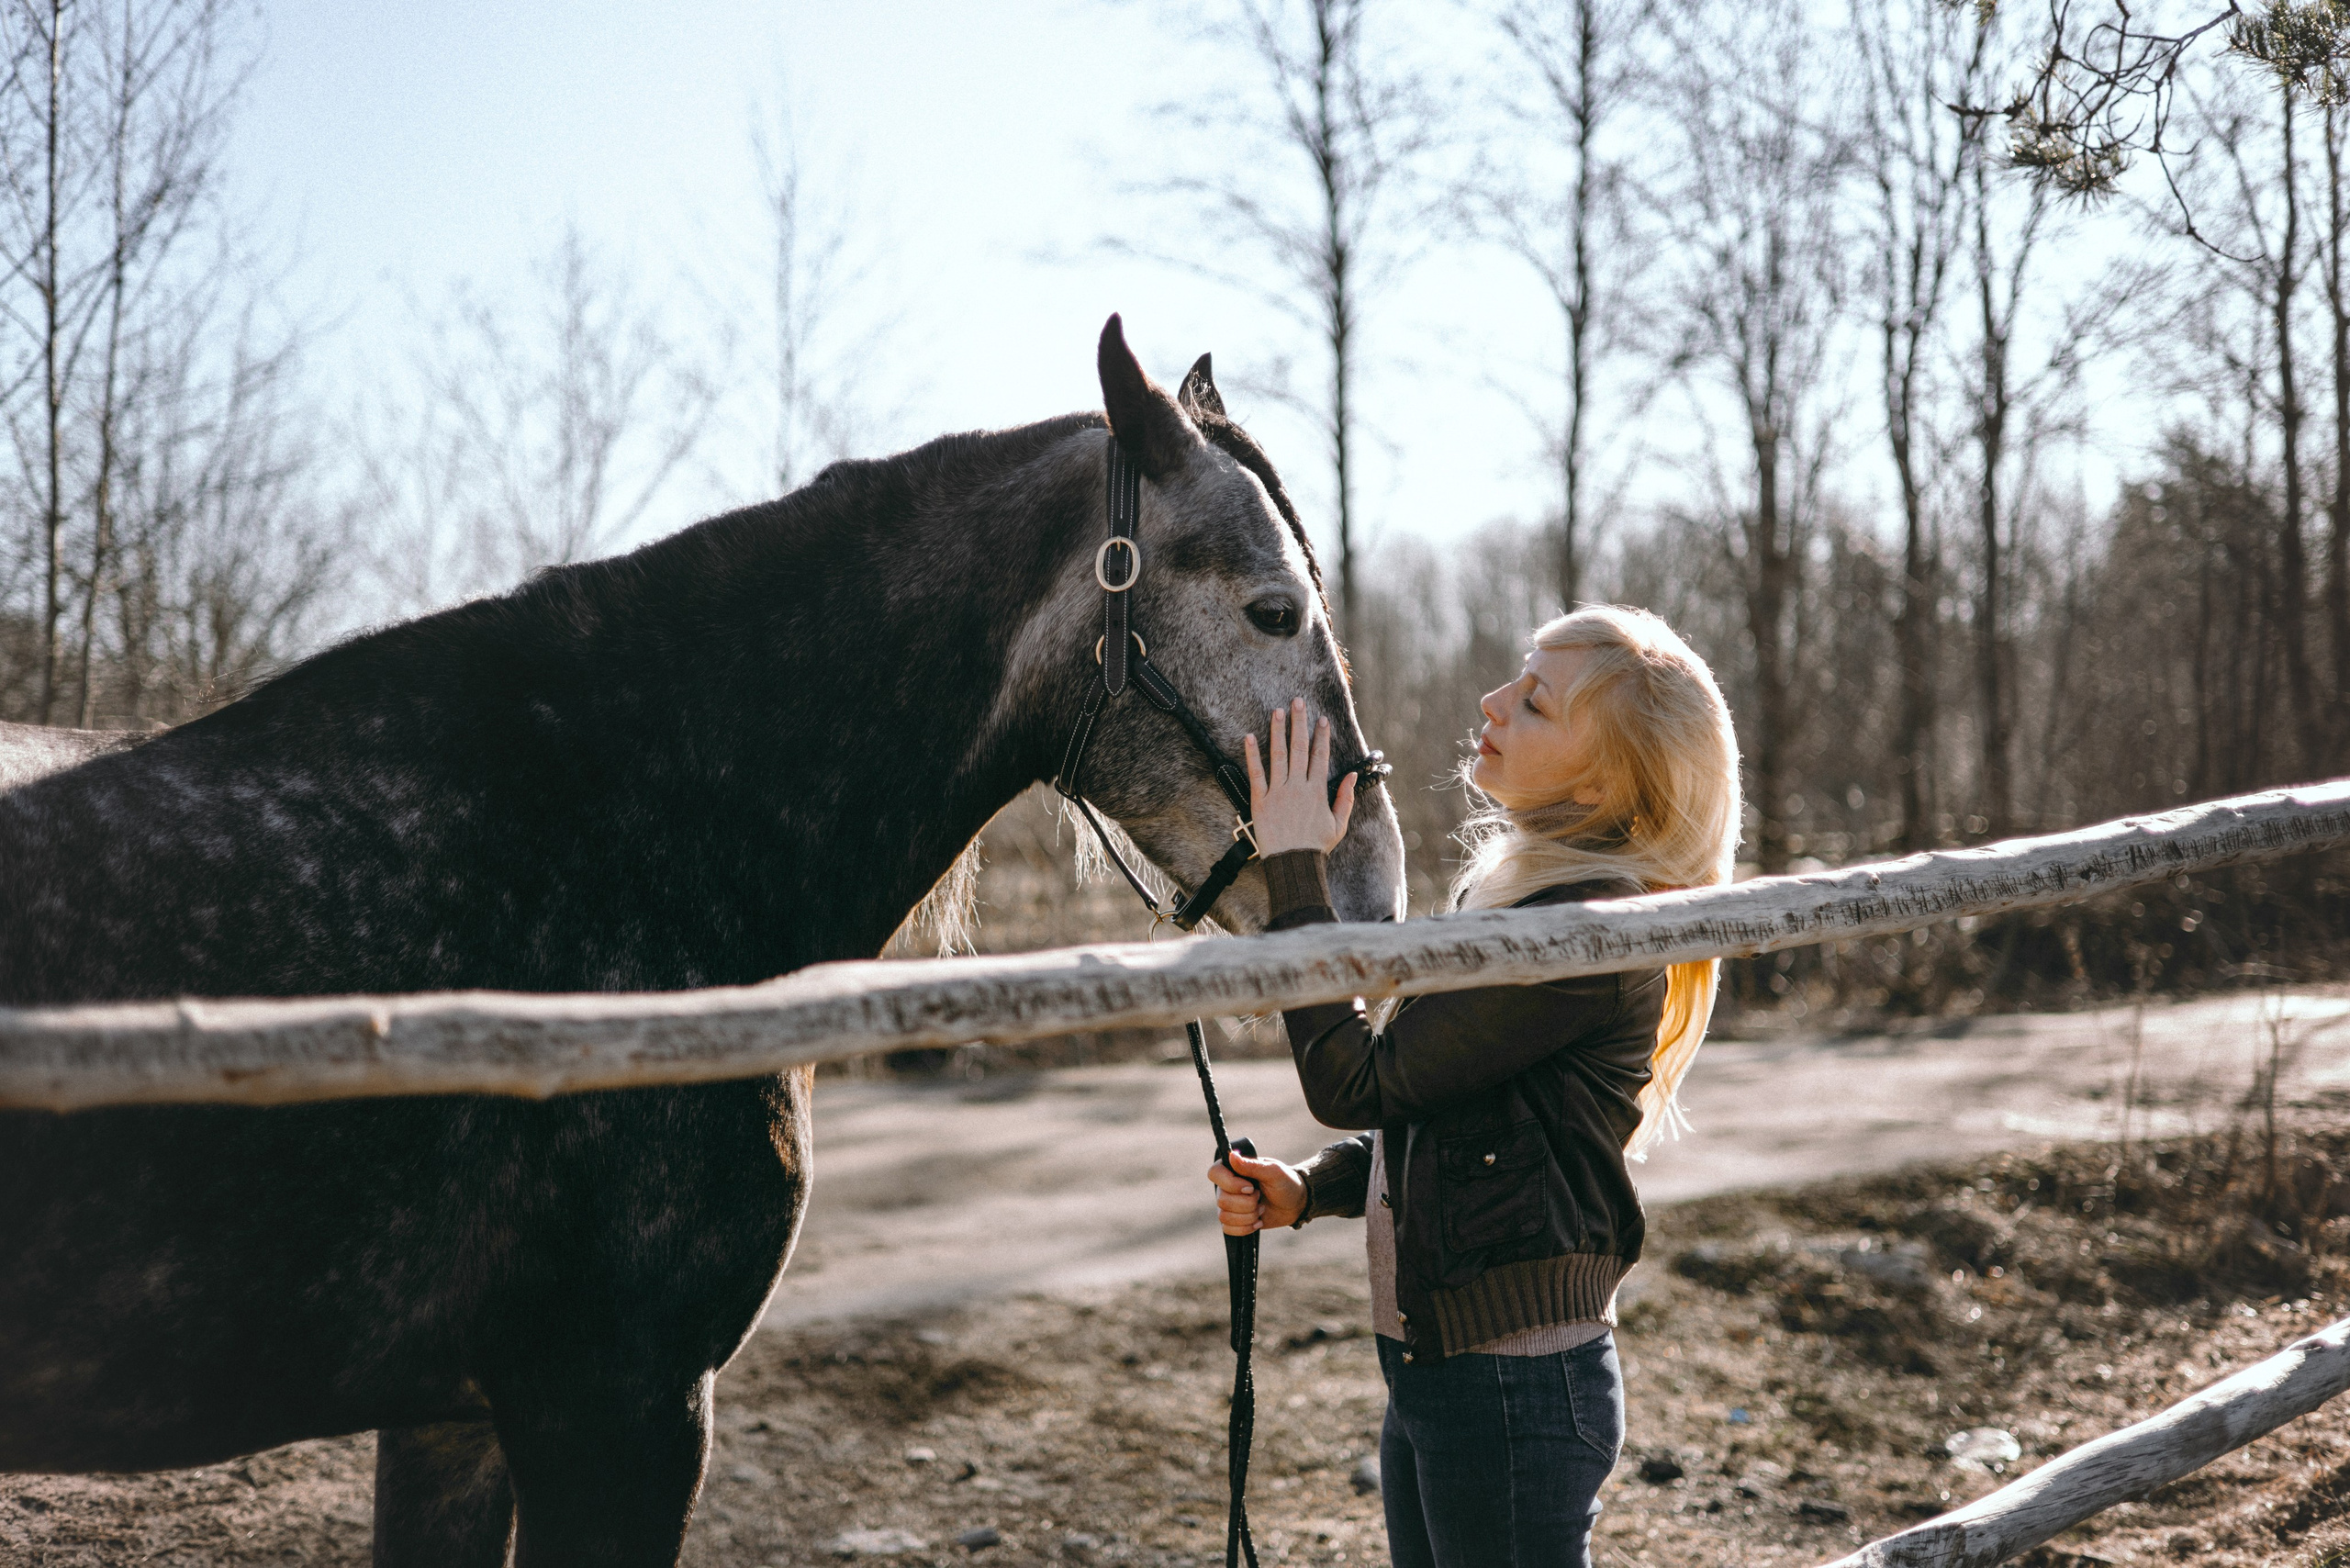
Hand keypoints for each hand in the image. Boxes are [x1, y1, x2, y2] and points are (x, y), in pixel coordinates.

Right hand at [1208, 1150, 1307, 1234]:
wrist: (1295, 1204)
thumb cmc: (1286, 1183)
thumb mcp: (1274, 1172)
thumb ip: (1252, 1166)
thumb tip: (1232, 1156)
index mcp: (1234, 1169)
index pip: (1214, 1174)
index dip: (1231, 1184)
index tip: (1251, 1187)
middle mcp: (1227, 1186)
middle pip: (1222, 1200)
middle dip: (1247, 1203)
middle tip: (1260, 1196)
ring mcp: (1229, 1204)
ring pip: (1224, 1217)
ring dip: (1248, 1216)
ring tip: (1261, 1209)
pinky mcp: (1234, 1221)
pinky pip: (1228, 1230)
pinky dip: (1246, 1228)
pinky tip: (1257, 1222)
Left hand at [1242, 698, 1357, 857]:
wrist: (1293, 864)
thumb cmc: (1316, 846)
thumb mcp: (1339, 824)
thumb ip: (1346, 798)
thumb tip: (1353, 776)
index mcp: (1317, 791)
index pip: (1320, 756)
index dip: (1321, 736)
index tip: (1321, 719)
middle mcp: (1297, 787)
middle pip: (1299, 748)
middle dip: (1299, 723)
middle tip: (1298, 701)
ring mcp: (1278, 792)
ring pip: (1278, 755)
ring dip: (1278, 731)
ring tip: (1277, 711)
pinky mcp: (1260, 801)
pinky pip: (1255, 774)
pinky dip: (1252, 755)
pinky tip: (1249, 737)